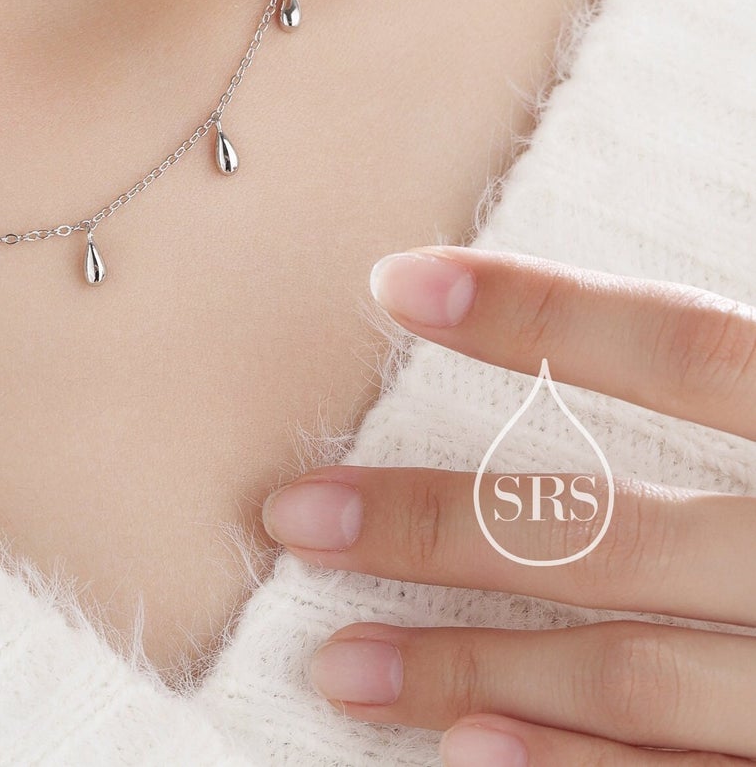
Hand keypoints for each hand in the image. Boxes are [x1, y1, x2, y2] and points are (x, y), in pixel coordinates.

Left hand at [260, 246, 755, 764]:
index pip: (682, 351)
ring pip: (631, 674)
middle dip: (441, 527)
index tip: (391, 283)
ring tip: (335, 665)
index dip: (539, 314)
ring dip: (470, 669)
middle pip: (612, 535)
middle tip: (293, 516)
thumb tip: (572, 333)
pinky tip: (467, 753)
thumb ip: (736, 379)